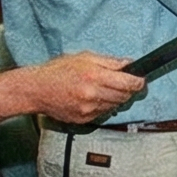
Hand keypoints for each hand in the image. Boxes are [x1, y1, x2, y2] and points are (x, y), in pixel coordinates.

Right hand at [29, 52, 146, 126]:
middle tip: (123, 83)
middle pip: (125, 96)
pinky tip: (92, 98)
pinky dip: (103, 106)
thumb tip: (129, 63)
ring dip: (115, 98)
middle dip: (128, 90)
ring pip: (115, 105)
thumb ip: (110, 62)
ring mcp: (88, 109)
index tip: (140, 80)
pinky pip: (103, 113)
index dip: (138, 82)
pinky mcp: (84, 119)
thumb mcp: (85, 57)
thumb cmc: (57, 71)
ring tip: (103, 89)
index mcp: (94, 76)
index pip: (129, 83)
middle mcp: (93, 94)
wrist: (36, 90)